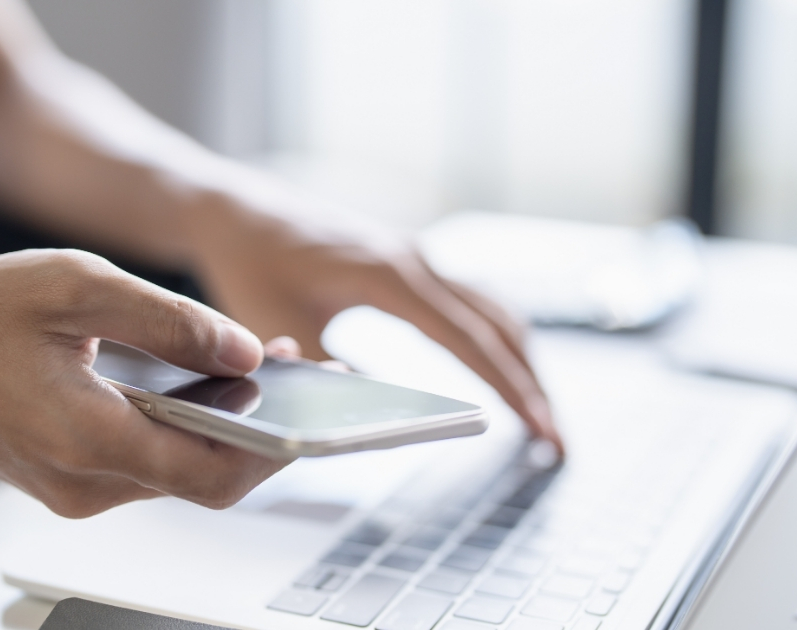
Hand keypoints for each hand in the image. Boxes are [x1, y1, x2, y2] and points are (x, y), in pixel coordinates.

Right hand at [0, 250, 290, 517]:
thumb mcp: (76, 286)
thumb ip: (171, 320)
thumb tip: (245, 350)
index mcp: (88, 438)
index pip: (215, 474)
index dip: (276, 445)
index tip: (315, 400)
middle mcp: (83, 483)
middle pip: (204, 479)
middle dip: (259, 428)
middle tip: (291, 366)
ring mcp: (72, 489)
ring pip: (175, 472)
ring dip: (220, 425)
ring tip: (249, 362)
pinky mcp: (64, 478)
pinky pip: (143, 464)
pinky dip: (179, 428)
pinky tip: (194, 381)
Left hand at [187, 198, 560, 450]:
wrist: (240, 211)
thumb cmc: (252, 264)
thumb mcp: (280, 325)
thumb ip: (326, 369)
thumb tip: (367, 412)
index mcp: (390, 274)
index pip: (469, 340)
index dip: (510, 388)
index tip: (541, 427)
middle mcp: (416, 259)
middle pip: (499, 326)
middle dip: (532, 383)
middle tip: (556, 438)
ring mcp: (418, 255)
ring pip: (494, 309)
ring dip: (522, 359)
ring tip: (540, 412)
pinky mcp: (411, 260)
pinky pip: (474, 299)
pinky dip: (499, 336)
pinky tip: (504, 364)